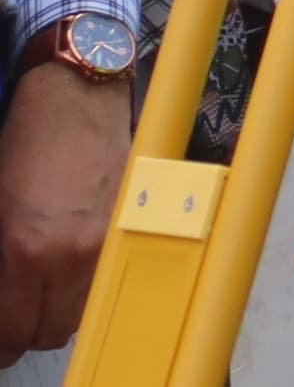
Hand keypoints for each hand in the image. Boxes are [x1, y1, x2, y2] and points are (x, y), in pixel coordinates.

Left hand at [0, 65, 130, 354]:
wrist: (79, 98)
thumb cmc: (25, 145)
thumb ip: (1, 265)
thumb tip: (4, 297)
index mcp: (29, 251)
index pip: (13, 330)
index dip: (0, 343)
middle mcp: (74, 254)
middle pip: (52, 332)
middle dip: (27, 332)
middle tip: (12, 317)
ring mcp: (109, 242)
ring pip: (82, 311)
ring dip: (58, 312)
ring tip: (40, 291)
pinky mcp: (132, 228)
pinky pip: (104, 280)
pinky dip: (84, 286)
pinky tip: (68, 266)